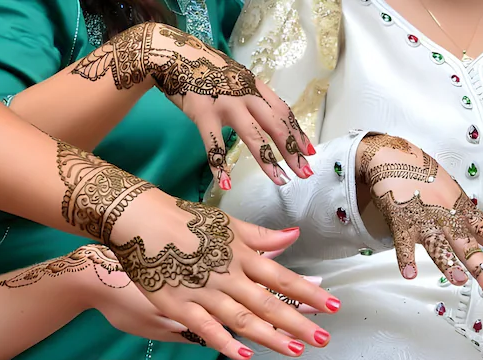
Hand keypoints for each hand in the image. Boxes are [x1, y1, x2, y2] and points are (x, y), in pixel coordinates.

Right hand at [0, 245, 324, 348]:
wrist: (136, 219)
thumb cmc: (184, 220)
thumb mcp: (226, 224)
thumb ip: (261, 237)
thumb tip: (293, 236)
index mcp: (241, 254)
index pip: (282, 277)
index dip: (309, 293)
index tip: (334, 307)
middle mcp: (227, 274)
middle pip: (268, 302)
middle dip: (298, 322)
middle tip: (324, 339)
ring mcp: (202, 292)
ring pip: (242, 317)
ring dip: (269, 335)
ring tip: (295, 351)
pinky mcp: (177, 305)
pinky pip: (204, 326)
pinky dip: (224, 340)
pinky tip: (244, 354)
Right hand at [71, 23, 313, 188]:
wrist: (172, 54)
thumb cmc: (205, 71)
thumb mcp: (236, 79)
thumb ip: (252, 98)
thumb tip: (269, 119)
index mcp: (255, 87)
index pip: (283, 112)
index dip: (298, 133)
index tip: (310, 152)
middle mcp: (246, 94)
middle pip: (276, 125)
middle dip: (292, 151)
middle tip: (305, 173)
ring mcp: (225, 103)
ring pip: (253, 136)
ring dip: (268, 161)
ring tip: (280, 180)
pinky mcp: (202, 112)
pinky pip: (213, 143)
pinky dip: (219, 165)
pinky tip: (225, 183)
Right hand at [357, 134, 482, 292]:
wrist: (394, 158)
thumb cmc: (426, 177)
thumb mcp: (457, 195)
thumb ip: (476, 218)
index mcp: (462, 210)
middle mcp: (446, 217)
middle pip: (466, 243)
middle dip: (481, 265)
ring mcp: (424, 220)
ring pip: (438, 244)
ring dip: (448, 263)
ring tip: (459, 280)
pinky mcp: (401, 222)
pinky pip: (403, 243)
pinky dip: (405, 259)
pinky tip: (410, 273)